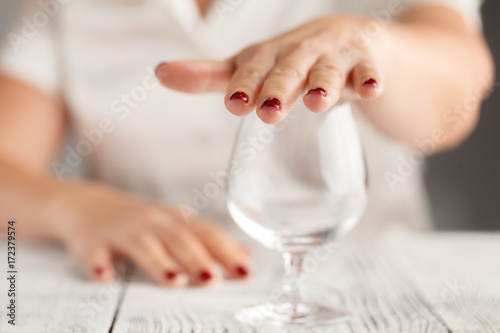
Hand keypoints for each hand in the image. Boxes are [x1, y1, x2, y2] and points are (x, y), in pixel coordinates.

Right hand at [47, 181, 249, 286]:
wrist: (87, 204)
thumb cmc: (140, 222)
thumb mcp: (175, 227)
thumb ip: (208, 242)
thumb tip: (246, 257)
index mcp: (174, 221)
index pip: (206, 233)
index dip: (226, 250)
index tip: (245, 272)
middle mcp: (152, 222)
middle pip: (178, 238)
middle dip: (197, 258)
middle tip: (212, 281)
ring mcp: (122, 230)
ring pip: (143, 244)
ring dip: (159, 262)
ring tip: (175, 281)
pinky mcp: (92, 240)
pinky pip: (95, 252)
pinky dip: (99, 264)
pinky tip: (105, 278)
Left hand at [156, 16, 385, 123]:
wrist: (353, 41)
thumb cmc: (295, 61)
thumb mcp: (255, 67)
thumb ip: (212, 77)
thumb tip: (158, 73)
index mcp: (272, 54)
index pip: (254, 67)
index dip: (245, 83)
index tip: (235, 103)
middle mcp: (301, 51)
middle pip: (290, 67)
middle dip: (280, 87)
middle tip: (269, 111)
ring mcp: (336, 55)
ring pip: (330, 68)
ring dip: (324, 82)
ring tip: (317, 100)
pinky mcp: (367, 62)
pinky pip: (370, 70)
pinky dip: (371, 79)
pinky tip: (372, 90)